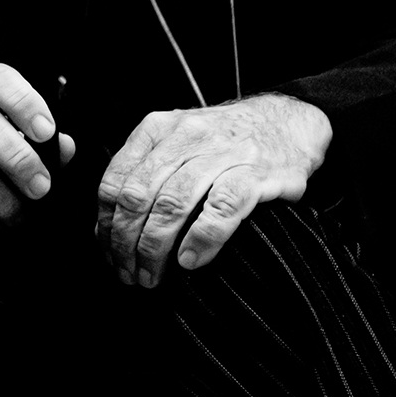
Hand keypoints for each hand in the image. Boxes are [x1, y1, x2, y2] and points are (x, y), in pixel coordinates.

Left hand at [95, 92, 329, 286]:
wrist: (289, 121)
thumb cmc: (225, 140)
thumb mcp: (177, 142)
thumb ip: (145, 174)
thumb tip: (108, 226)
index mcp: (156, 129)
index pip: (115, 181)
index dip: (106, 224)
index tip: (107, 253)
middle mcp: (184, 136)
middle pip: (138, 196)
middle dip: (125, 242)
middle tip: (127, 273)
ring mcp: (220, 153)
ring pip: (173, 203)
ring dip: (155, 247)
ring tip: (152, 275)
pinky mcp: (256, 172)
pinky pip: (222, 208)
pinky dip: (201, 238)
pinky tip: (189, 260)